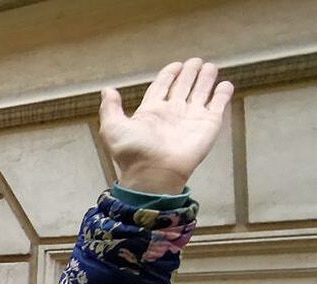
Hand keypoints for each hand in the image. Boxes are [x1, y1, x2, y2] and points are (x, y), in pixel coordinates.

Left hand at [99, 58, 233, 194]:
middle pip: (183, 87)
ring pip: (200, 93)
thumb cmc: (132, 152)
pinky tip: (226, 84)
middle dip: (189, 74)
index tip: (176, 65)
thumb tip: (107, 90)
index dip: (169, 75)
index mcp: (150, 111)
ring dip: (206, 79)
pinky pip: (217, 106)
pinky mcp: (208, 124)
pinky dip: (222, 95)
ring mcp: (191, 118)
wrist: (154, 172)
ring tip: (210, 66)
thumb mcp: (112, 128)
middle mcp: (172, 113)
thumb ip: (110, 108)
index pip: (162, 87)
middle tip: (196, 61)